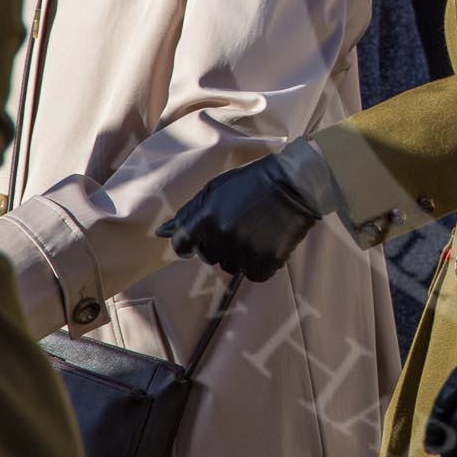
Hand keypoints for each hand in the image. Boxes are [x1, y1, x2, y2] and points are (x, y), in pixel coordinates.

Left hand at [157, 149, 322, 280]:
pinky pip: (252, 274)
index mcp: (205, 218)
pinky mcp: (266, 262)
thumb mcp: (215, 190)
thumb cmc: (252, 182)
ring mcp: (245, 251)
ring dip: (237, 254)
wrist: (295, 184)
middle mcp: (222, 238)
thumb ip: (188, 213)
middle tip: (236, 225)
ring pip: (229, 266)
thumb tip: (162, 232)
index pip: (182, 245)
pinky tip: (265, 242)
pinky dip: (257, 263)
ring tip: (253, 231)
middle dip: (216, 244)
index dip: (189, 243)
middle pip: (207, 256)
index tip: (198, 239)